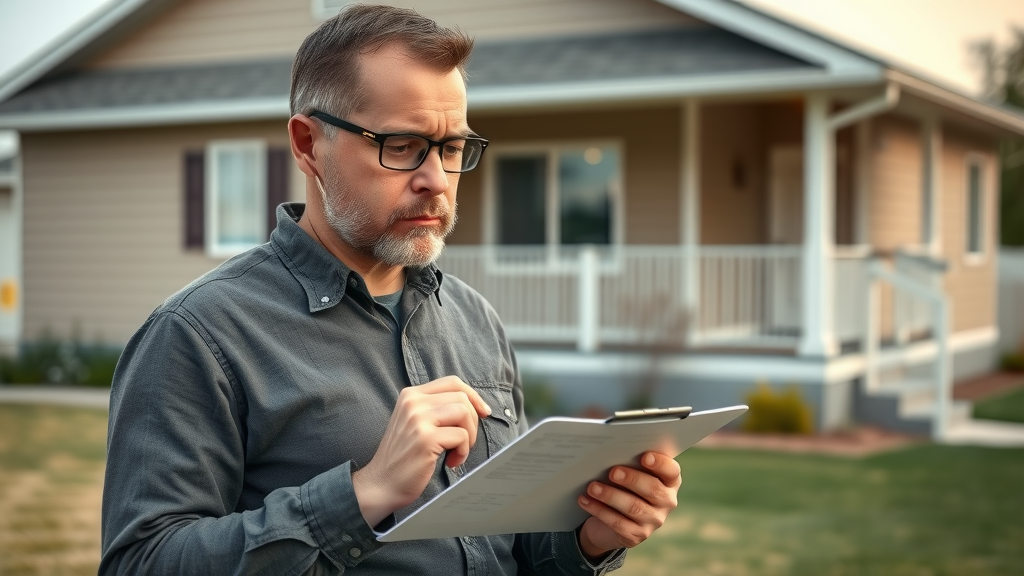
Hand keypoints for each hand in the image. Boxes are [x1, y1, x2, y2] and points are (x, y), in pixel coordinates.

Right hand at [352, 376, 490, 526]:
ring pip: (464, 412)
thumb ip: (436, 409)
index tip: (483, 412)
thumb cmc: (404, 457)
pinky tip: (451, 462)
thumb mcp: (415, 423)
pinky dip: (463, 452)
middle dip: (473, 421)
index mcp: (411, 395)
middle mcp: (413, 402)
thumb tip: (475, 404)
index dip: (473, 396)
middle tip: (464, 441)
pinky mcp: (425, 438)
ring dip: (470, 436)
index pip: (452, 382)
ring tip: (457, 451)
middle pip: (462, 397)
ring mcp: (418, 419)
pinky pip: (462, 436)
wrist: (381, 483)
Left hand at [576, 451, 680, 557]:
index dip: (661, 464)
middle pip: (653, 489)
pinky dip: (599, 510)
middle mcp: (666, 502)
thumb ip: (628, 461)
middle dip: (632, 479)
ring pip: (634, 508)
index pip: (671, 471)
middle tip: (612, 472)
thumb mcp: (629, 472)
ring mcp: (653, 521)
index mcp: (669, 481)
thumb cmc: (623, 485)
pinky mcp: (636, 535)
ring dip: (611, 495)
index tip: (645, 456)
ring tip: (592, 487)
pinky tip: (585, 500)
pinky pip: (618, 523)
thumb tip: (610, 448)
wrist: (611, 519)